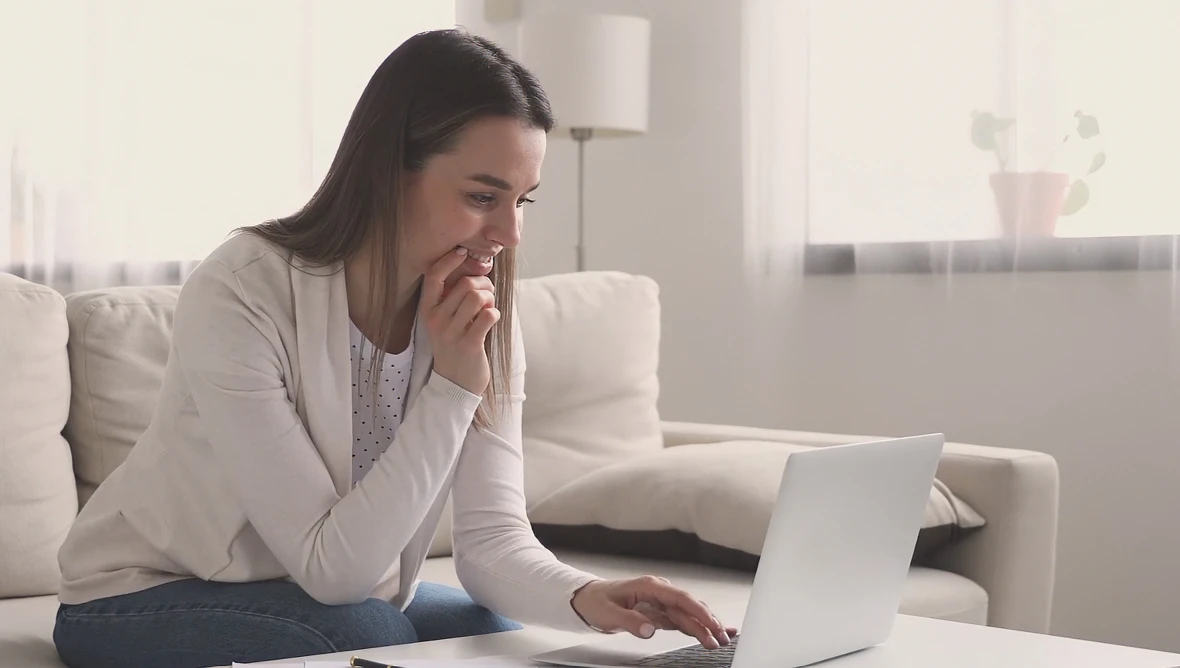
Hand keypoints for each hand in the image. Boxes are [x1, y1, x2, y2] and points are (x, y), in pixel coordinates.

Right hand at [422, 247, 498, 394]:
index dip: (449, 260)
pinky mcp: (469, 344)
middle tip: (488, 294)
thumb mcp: (445, 320)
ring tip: (489, 308)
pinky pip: (488, 315)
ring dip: (490, 298)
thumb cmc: (455, 344)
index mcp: (428, 310)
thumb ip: (454, 297)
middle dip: (484, 284)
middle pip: (465, 284)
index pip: (433, 276)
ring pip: (477, 297)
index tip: (463, 252)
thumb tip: (475, 268)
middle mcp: (436, 320)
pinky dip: (495, 313)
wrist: (456, 382)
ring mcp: (452, 333)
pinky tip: (491, 320)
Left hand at [571, 577, 737, 648]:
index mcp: (650, 587)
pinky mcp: (659, 613)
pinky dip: (696, 627)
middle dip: (708, 621)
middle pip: (689, 607)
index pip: (680, 598)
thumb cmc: (597, 601)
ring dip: (705, 627)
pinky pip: (681, 620)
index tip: (712, 624)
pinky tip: (708, 634)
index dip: (699, 611)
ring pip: (688, 615)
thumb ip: (630, 621)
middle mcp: (659, 592)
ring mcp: (661, 602)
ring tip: (721, 640)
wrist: (588, 599)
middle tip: (722, 638)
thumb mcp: (609, 613)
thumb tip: (650, 629)